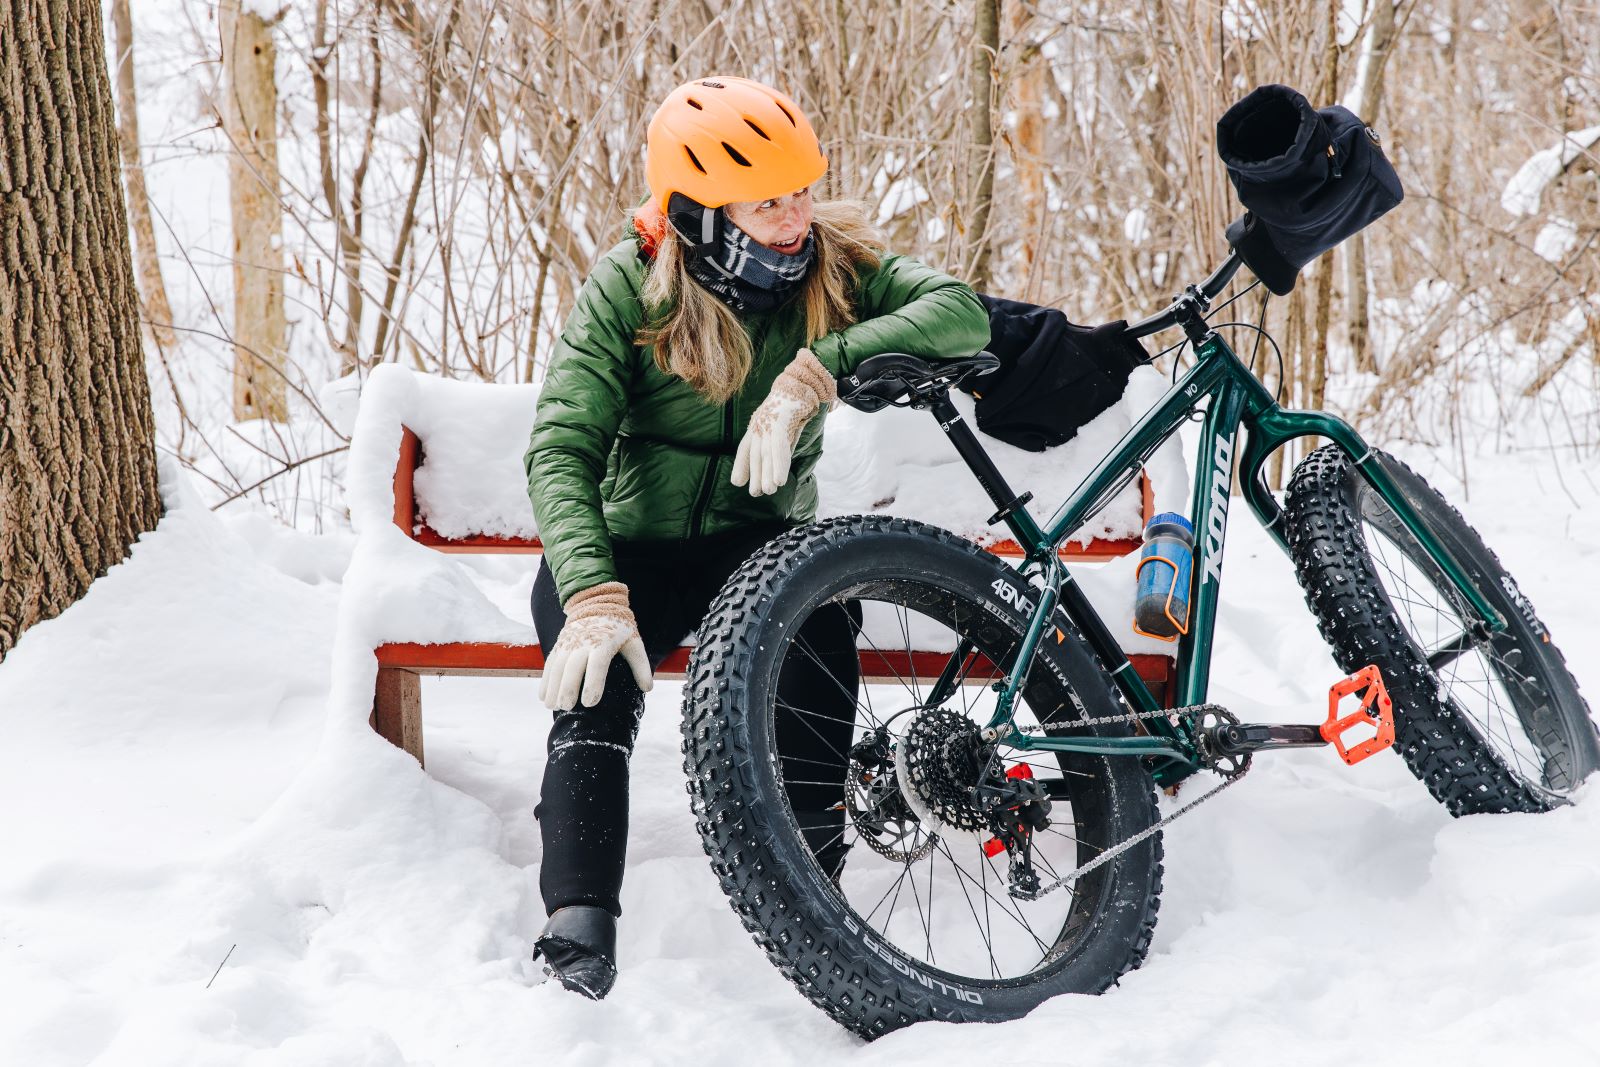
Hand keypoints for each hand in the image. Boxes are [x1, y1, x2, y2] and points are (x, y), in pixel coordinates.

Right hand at [540, 582, 652, 709]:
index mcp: (603, 643)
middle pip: (572, 666)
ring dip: (552, 687)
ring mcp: (568, 643)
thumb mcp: (634, 642)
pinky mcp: (559, 645)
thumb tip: (648, 688)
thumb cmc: (619, 628)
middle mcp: (582, 643)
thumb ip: (640, 665)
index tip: (590, 702)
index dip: (593, 683)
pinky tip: (543, 697)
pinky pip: (550, 663)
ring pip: (557, 666)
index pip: (597, 664)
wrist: (597, 604)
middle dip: (567, 688)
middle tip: (567, 707)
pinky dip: (545, 680)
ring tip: (552, 706)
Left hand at [732, 348, 836, 496]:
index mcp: (759, 423)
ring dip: (767, 474)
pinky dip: (779, 465)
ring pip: (765, 453)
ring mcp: (768, 422)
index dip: (742, 465)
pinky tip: (779, 479)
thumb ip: (782, 442)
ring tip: (768, 491)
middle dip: (755, 474)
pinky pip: (778, 448)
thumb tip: (778, 463)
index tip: (737, 482)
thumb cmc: (797, 402)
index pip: (746, 447)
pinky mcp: (779, 421)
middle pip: (756, 453)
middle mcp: (759, 423)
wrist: (806, 379)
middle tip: (757, 493)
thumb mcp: (786, 424)